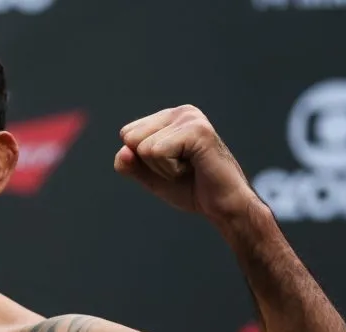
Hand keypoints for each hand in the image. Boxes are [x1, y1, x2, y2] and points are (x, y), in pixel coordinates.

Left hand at [114, 105, 257, 220]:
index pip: (127, 134)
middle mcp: (181, 112)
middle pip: (131, 138)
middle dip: (151, 163)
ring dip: (163, 168)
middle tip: (181, 169)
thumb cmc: (191, 189)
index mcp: (170, 117)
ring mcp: (190, 118)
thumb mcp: (150, 176)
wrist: (222, 206)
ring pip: (143, 147)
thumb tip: (123, 152)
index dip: (143, 160)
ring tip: (189, 168)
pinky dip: (171, 170)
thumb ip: (130, 164)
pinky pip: (157, 152)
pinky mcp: (197, 130)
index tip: (171, 165)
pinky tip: (194, 168)